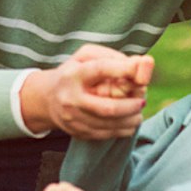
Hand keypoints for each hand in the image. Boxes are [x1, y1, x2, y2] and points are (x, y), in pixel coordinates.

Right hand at [19, 46, 152, 139]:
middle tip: (142, 101)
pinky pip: (105, 135)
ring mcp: (72, 118)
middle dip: (131, 106)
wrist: (47, 98)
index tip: (141, 71)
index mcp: (73, 74)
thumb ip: (113, 57)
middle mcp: (71, 98)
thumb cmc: (75, 72)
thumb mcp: (87, 56)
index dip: (123, 70)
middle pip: (107, 108)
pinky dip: (123, 129)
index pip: (100, 70)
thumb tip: (141, 65)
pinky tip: (129, 121)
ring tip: (138, 112)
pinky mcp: (77, 132)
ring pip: (109, 124)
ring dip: (130, 119)